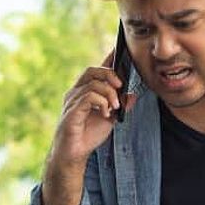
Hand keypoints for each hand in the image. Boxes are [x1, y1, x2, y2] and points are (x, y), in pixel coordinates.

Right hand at [49, 53, 137, 168]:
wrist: (74, 154)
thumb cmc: (88, 136)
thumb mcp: (110, 119)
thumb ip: (120, 106)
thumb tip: (133, 95)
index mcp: (85, 91)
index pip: (96, 70)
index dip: (108, 59)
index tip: (119, 49)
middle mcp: (76, 92)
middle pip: (93, 70)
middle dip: (110, 75)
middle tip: (120, 88)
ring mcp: (72, 100)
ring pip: (93, 83)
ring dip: (109, 94)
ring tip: (115, 107)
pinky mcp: (71, 110)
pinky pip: (89, 96)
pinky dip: (102, 103)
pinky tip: (106, 114)